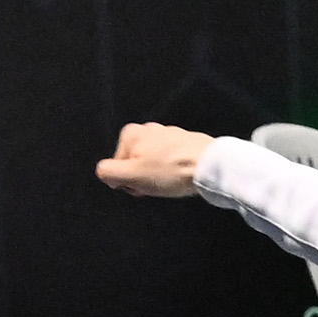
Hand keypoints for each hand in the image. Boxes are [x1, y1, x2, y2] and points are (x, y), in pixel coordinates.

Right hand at [96, 123, 213, 198]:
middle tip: (157, 187)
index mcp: (131, 133)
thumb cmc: (169, 170)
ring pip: (156, 161)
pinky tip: (184, 177)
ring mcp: (172, 134)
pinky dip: (176, 170)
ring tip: (173, 183)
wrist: (211, 165)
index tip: (140, 188)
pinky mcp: (190, 142)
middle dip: (144, 177)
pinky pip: (175, 160)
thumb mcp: (131, 175)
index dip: (127, 180)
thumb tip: (105, 174)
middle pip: (137, 161)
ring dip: (160, 175)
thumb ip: (108, 172)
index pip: (118, 163)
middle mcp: (150, 128)